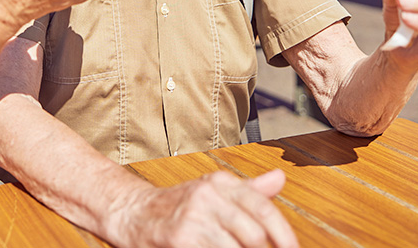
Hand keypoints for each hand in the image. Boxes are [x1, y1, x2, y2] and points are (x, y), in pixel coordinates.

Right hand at [113, 170, 297, 247]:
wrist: (133, 213)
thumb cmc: (178, 206)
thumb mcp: (214, 191)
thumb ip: (250, 190)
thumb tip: (281, 178)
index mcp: (221, 183)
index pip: (263, 208)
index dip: (284, 234)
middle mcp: (208, 195)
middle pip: (254, 234)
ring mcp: (193, 217)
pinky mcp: (180, 239)